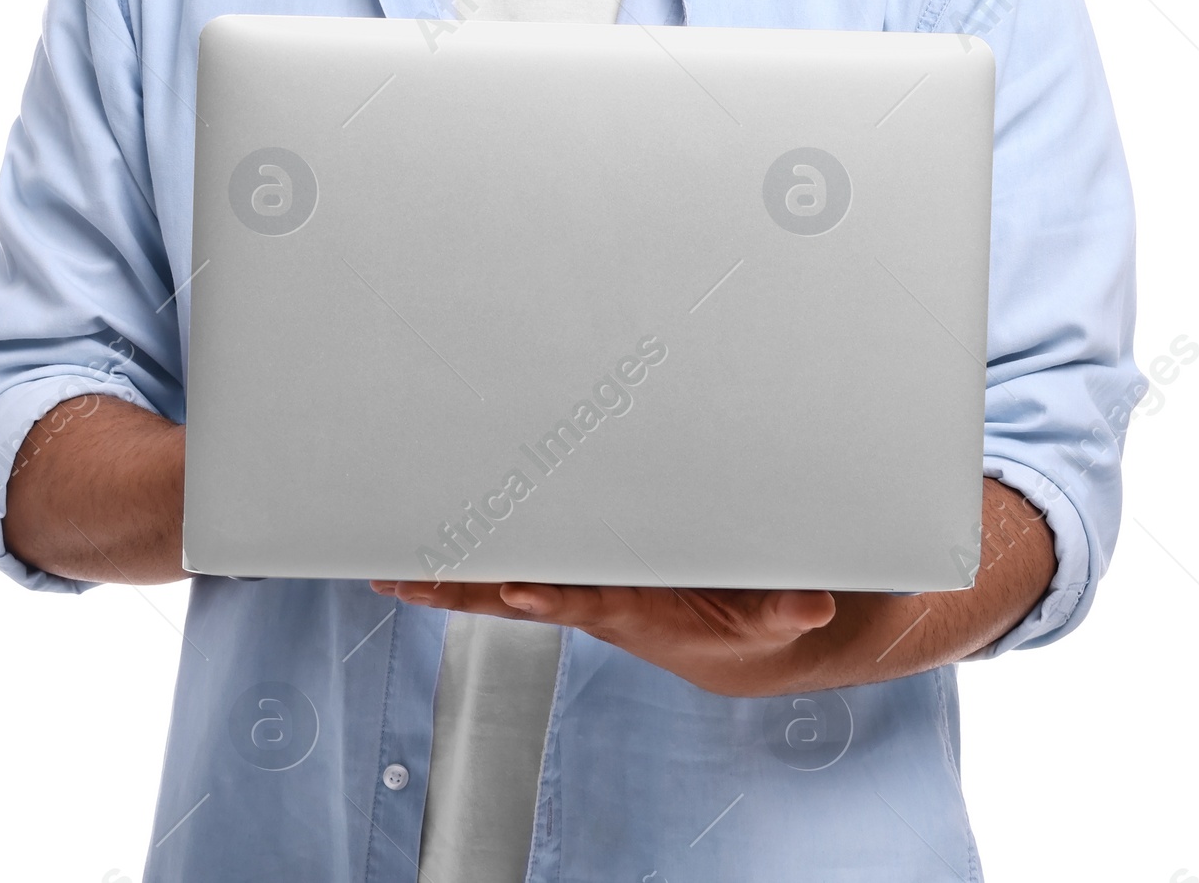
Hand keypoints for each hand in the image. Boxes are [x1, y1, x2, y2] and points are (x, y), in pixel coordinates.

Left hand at [369, 577, 836, 697]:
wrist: (740, 643)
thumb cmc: (753, 624)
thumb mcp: (777, 620)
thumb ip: (787, 609)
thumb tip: (810, 603)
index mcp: (638, 612)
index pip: (585, 602)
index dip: (551, 597)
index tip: (513, 590)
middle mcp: (595, 601)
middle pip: (518, 592)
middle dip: (460, 587)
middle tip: (402, 578)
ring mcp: (580, 588)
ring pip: (504, 579)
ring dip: (448, 576)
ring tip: (388, 568)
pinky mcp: (579, 572)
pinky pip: (517, 561)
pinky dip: (473, 561)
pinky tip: (429, 555)